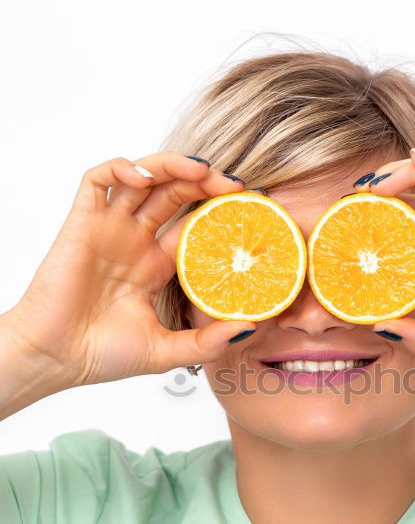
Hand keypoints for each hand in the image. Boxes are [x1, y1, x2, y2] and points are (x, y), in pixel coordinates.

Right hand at [8, 153, 255, 386]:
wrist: (56, 358)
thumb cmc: (102, 355)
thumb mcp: (167, 350)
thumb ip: (208, 341)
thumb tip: (249, 325)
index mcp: (155, 265)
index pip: (193, 224)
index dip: (218, 212)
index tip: (249, 212)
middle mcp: (134, 240)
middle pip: (173, 192)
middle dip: (204, 181)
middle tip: (234, 187)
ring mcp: (109, 228)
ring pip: (142, 177)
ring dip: (171, 165)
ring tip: (201, 171)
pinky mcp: (82, 222)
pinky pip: (98, 179)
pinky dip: (121, 167)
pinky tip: (144, 176)